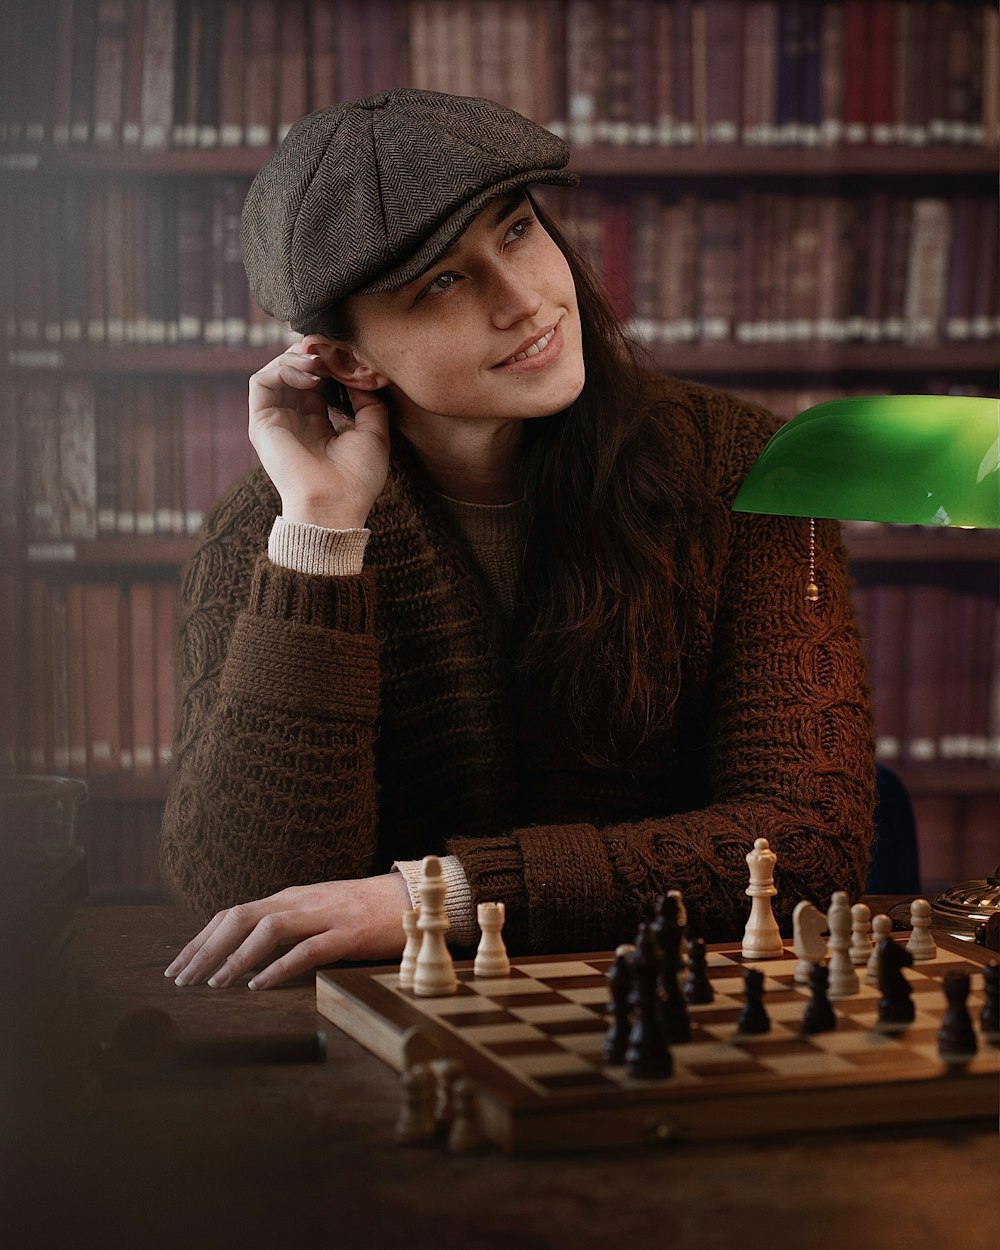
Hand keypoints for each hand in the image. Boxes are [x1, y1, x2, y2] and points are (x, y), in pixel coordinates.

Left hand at [164, 874, 411, 989]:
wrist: (409, 897)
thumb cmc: (361, 910)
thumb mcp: (315, 912)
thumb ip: (285, 926)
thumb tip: (244, 951)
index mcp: (289, 897)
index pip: (233, 913)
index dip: (202, 938)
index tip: (179, 964)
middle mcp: (299, 901)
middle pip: (240, 917)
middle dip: (206, 948)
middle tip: (182, 979)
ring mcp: (324, 915)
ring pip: (268, 929)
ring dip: (236, 957)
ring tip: (215, 983)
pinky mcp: (347, 932)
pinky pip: (308, 948)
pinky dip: (280, 966)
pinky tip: (260, 984)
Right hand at [248, 345, 390, 528]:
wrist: (334, 505)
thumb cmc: (357, 479)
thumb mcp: (374, 434)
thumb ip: (368, 403)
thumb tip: (361, 377)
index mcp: (318, 427)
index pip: (318, 383)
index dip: (330, 364)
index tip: (347, 354)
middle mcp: (294, 422)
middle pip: (296, 373)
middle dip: (313, 354)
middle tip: (329, 346)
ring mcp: (276, 421)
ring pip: (276, 372)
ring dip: (297, 358)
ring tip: (320, 360)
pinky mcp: (261, 422)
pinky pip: (262, 382)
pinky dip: (282, 368)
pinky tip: (309, 373)